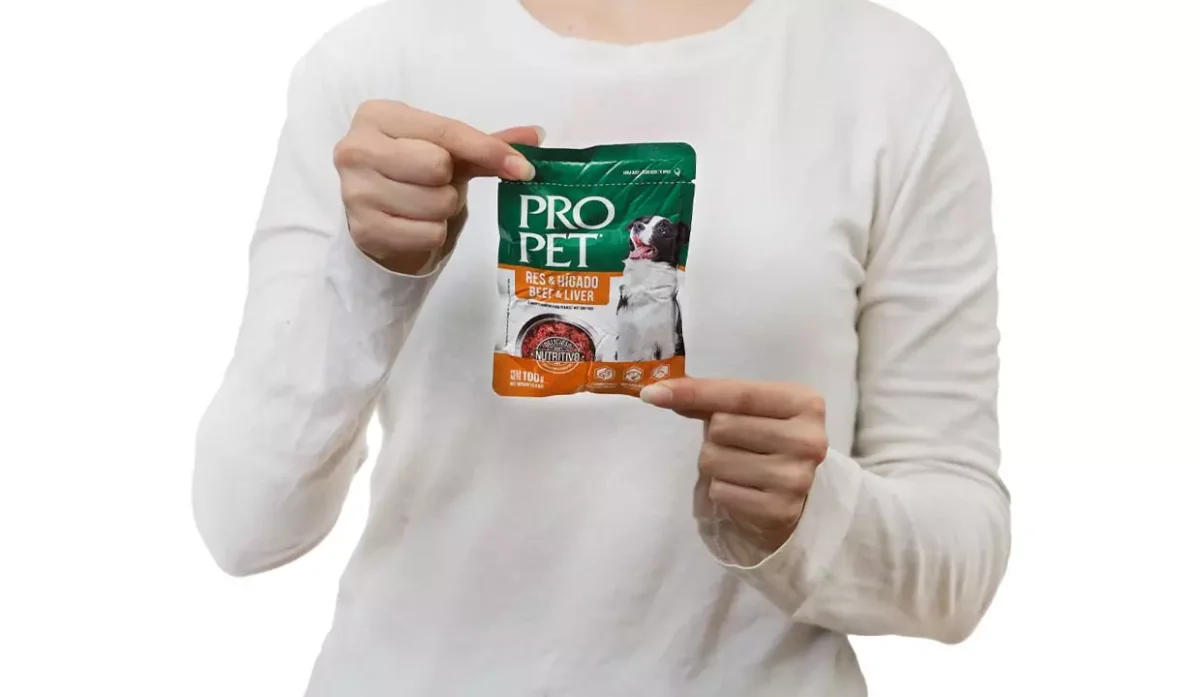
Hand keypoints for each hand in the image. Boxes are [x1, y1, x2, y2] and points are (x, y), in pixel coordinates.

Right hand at [334, 100, 542, 273]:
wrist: (379, 214)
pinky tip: (413, 224)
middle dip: (449, 182)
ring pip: (435, 204)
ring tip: (423, 203)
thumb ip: (487, 144)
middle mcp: (356, 149)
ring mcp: (355, 191)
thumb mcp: (448, 152)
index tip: (523, 169)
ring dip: (442, 210)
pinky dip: (432, 233)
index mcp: (377, 116)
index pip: (445, 132)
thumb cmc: (413, 172)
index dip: (488, 150)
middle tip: (435, 183)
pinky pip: (427, 233)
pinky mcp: (363, 230)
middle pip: (437, 167)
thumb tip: (537, 136)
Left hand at [641, 378, 828, 551]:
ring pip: (714, 459)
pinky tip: (743, 488)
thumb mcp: (747, 411)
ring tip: (739, 467)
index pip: (738, 394)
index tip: (652, 393)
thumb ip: (707, 399)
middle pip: (722, 427)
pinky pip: (720, 491)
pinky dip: (721, 489)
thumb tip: (655, 392)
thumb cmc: (763, 440)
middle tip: (737, 445)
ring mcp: (797, 478)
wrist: (790, 491)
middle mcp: (809, 439)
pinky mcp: (780, 510)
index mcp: (805, 402)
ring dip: (715, 464)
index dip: (693, 392)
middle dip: (715, 436)